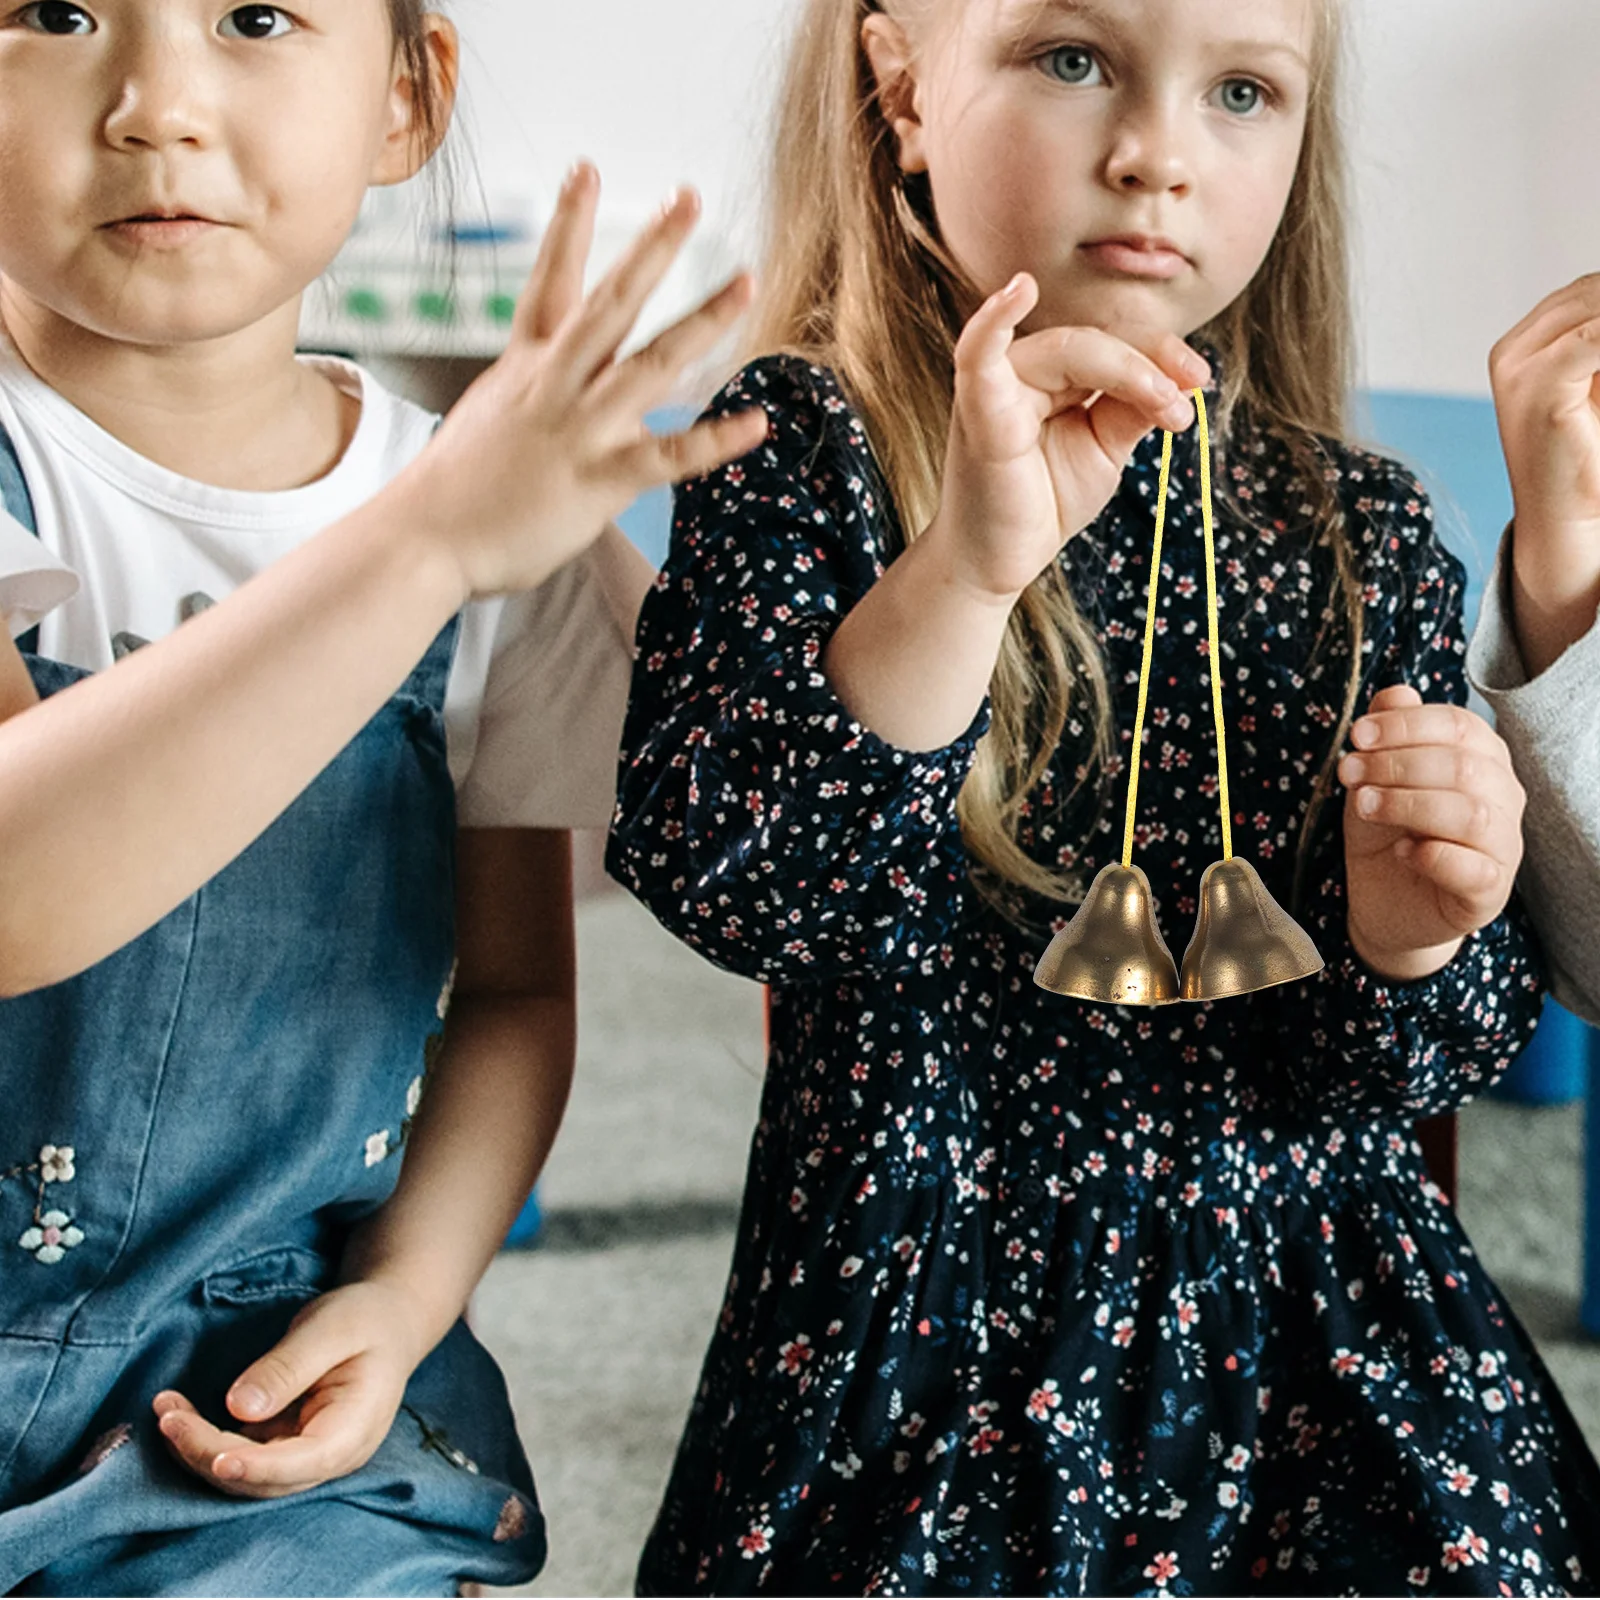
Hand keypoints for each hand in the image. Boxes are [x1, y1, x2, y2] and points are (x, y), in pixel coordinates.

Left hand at [153, 1279, 430, 1498]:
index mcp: (354, 1430)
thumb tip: (238, 1407)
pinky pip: (241, 1458)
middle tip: (168, 1413)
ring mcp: (306, 1457)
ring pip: (246, 1476)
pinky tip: (180, 1416)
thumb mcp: (333, 1327)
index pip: (302, 1464)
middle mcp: (330, 1457)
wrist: (387, 1320)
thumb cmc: (365, 1318)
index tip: (215, 1456)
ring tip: (166, 1410)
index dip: (256, 1468)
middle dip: (209, 1453)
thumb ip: (290, 1366)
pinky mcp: (285, 1447)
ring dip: (200, 1451)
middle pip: (263, 1479)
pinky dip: (206, 1442)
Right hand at [396, 162, 767, 600]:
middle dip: (652, 248)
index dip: (568, 223)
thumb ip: (536, 403)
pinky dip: (714, 439)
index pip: (548, 281)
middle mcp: (555, 385)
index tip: (585, 169)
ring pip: (650, 362)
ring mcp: (579, 428)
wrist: (423, 537)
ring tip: (744, 282)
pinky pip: (667, 454)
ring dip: (701, 320)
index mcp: (525, 368)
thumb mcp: (490, 423)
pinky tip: (755, 423)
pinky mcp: (598, 478)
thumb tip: (563, 405)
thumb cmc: (453, 492)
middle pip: (610, 302)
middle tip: (688, 199)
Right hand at [923, 272, 1209, 604]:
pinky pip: (979, 354)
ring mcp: (996, 385)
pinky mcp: (977, 411)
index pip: (1113, 342)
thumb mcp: (1103, 450)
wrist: (999, 563)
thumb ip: (1131, 409)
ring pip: (1069, 347)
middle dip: (1151, 363)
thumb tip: (1180, 380)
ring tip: (1166, 408)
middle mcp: (1023, 370)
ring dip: (1127, 369)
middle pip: (1097, 339)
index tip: (1200, 381)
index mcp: (1054, 374)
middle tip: (1187, 400)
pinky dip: (993, 320)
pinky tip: (1018, 291)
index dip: (1160, 353)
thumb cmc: (1044, 503)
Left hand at [1338, 685, 1524, 981]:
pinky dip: (1435, 856)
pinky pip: (1475, 870)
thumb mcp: (1375, 776)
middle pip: (1463, 766)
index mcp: (1483, 760)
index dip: (1406, 725)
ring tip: (1363, 805)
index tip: (1357, 735)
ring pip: (1472, 814)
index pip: (1459, 726)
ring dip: (1408, 804)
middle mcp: (1503, 799)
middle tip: (1348, 772)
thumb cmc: (1386, 832)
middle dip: (1396, 764)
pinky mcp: (1489, 892)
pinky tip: (1402, 850)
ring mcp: (1503, 848)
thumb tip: (1396, 693)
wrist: (1384, 902)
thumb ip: (1388, 733)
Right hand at [1489, 274, 1599, 672]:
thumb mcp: (1597, 384)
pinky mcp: (1537, 390)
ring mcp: (1517, 369)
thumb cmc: (1588, 460)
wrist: (1566, 523)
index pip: (1590, 291)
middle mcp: (1512, 351)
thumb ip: (1599, 345)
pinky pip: (1595, 340)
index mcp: (1524, 345)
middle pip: (1593, 292)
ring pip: (1596, 307)